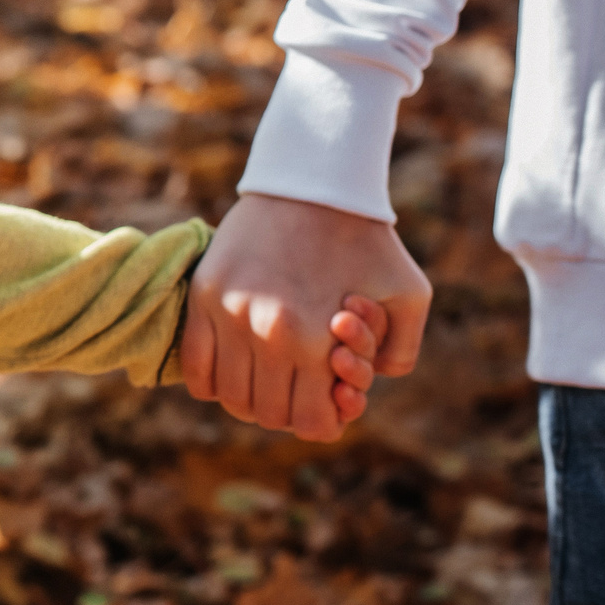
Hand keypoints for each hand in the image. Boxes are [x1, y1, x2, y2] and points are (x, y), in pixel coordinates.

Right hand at [181, 192, 430, 441]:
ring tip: (266, 379)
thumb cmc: (368, 240)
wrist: (311, 182)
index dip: (322, 422)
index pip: (308, 422)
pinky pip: (195, 367)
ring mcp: (228, 314)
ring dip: (249, 399)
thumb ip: (399, 353)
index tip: (326, 404)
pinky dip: (211, 382)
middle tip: (298, 389)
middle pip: (267, 413)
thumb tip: (366, 387)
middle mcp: (266, 333)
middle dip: (287, 411)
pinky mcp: (203, 295)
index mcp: (314, 339)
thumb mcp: (409, 295)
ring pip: (229, 396)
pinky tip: (232, 368)